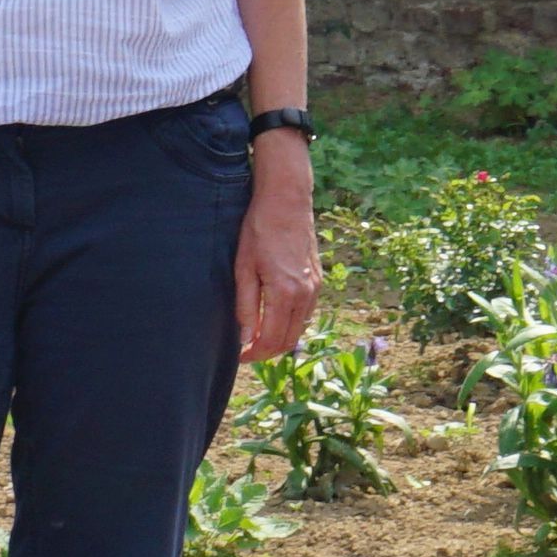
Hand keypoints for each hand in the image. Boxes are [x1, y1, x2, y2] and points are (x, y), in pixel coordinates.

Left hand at [235, 151, 320, 361]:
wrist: (287, 201)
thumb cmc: (259, 230)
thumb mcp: (244, 268)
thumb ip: (246, 306)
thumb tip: (245, 337)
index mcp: (284, 293)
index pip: (271, 340)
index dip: (254, 354)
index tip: (239, 355)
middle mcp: (305, 295)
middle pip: (288, 341)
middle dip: (267, 352)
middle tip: (246, 350)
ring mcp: (315, 288)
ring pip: (299, 330)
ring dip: (279, 339)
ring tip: (257, 336)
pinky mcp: (317, 280)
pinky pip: (306, 314)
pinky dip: (291, 325)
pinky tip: (274, 318)